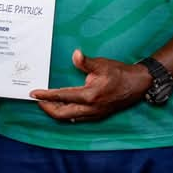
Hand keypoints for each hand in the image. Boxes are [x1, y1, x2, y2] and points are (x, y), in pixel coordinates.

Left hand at [29, 49, 147, 122]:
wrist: (138, 84)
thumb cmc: (120, 73)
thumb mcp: (102, 65)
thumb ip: (86, 62)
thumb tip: (75, 55)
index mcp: (89, 96)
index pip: (62, 97)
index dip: (46, 96)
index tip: (34, 94)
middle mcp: (90, 109)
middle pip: (62, 114)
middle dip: (47, 108)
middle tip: (37, 100)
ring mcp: (94, 114)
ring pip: (69, 117)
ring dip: (56, 111)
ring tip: (46, 103)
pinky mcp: (97, 115)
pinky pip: (77, 118)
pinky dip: (66, 113)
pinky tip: (63, 106)